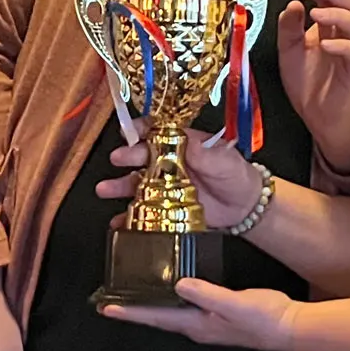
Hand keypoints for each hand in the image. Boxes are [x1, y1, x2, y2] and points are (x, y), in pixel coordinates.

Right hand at [94, 122, 266, 227]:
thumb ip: (206, 154)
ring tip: (104, 189)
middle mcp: (169, 163)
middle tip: (118, 159)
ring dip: (119, 185)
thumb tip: (188, 142)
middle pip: (143, 156)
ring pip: (137, 183)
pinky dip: (129, 217)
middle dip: (128, 156)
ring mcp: (165, 186)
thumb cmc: (237, 176)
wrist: (245, 207)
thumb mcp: (225, 161)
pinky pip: (143, 210)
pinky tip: (118, 222)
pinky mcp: (165, 207)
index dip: (143, 128)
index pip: (159, 131)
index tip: (131, 129)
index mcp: (183, 144)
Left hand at [100, 277, 299, 350]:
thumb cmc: (264, 318)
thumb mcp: (234, 303)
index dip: (130, 312)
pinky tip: (170, 287)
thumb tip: (179, 284)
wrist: (289, 327)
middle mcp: (197, 326)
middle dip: (133, 309)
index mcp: (196, 325)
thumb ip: (206, 293)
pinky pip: (184, 306)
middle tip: (109, 300)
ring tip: (131, 293)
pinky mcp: (216, 315)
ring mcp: (206, 322)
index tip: (105, 308)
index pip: (155, 317)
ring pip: (169, 312)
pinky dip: (170, 297)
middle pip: (157, 317)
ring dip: (149, 304)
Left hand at [280, 0, 349, 172]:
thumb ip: (288, 28)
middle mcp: (343, 35)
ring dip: (336, 15)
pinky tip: (324, 45)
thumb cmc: (305, 81)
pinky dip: (341, 45)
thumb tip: (293, 4)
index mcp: (328, 26)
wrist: (315, 114)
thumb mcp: (287, 50)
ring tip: (315, 16)